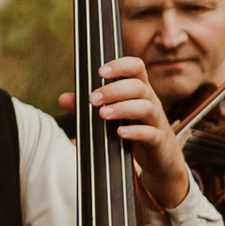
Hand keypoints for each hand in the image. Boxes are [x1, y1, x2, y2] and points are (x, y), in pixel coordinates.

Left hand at [90, 53, 192, 210]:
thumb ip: (89, 107)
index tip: (101, 71)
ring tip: (103, 114)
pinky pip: (150, 133)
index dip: (120, 65)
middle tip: (93, 99)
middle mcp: (151, 101)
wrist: (161, 160)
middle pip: (138, 87)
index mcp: (140, 91)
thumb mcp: (113, 117)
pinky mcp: (159, 141)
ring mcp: (157, 121)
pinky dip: (135, 132)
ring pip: (146, 107)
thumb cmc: (135, 130)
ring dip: (122, 108)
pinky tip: (120, 133)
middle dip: (114, 90)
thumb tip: (63, 99)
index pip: (136, 67)